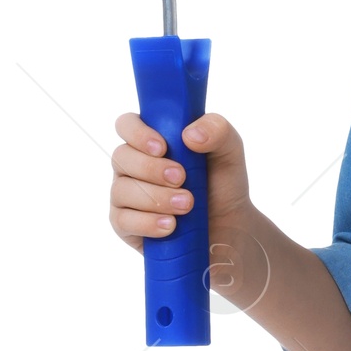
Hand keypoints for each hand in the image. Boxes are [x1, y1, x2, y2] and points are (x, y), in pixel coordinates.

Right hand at [108, 108, 250, 250]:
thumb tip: (189, 134)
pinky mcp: (126, 225)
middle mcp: (132, 165)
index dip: (137, 133)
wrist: (229, 226)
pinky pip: (122, 221)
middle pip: (121, 157)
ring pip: (121, 190)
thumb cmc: (222, 183)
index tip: (162, 147)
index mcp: (151, 140)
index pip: (126, 125)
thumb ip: (217, 130)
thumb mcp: (230, 151)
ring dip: (156, 198)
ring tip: (186, 205)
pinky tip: (170, 225)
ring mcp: (126, 195)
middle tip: (181, 178)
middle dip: (151, 169)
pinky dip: (147, 223)